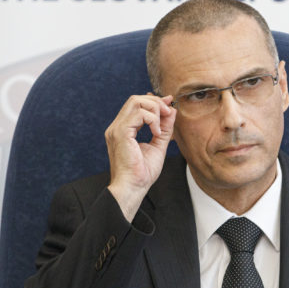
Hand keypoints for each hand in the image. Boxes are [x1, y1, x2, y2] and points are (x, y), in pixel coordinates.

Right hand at [105, 94, 175, 220]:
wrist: (133, 187)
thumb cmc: (142, 173)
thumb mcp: (158, 146)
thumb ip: (164, 128)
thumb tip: (171, 111)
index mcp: (123, 130)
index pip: (136, 105)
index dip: (154, 101)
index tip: (169, 103)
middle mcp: (117, 127)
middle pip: (135, 99)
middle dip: (155, 102)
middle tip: (168, 112)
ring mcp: (117, 129)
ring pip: (136, 101)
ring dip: (154, 109)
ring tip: (162, 126)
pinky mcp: (121, 133)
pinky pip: (139, 114)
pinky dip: (152, 120)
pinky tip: (156, 133)